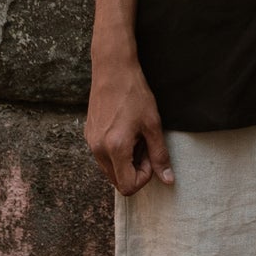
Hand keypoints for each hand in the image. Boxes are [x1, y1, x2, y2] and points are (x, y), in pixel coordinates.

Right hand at [86, 42, 173, 194]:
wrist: (113, 70)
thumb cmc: (134, 94)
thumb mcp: (153, 125)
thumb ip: (159, 155)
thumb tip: (167, 180)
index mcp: (115, 148)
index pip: (128, 186)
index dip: (144, 176)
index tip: (151, 155)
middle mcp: (98, 149)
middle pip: (117, 181)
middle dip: (135, 170)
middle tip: (145, 145)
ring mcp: (90, 143)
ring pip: (110, 169)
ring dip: (126, 161)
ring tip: (135, 137)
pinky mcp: (88, 135)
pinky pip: (103, 156)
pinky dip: (116, 152)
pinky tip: (125, 131)